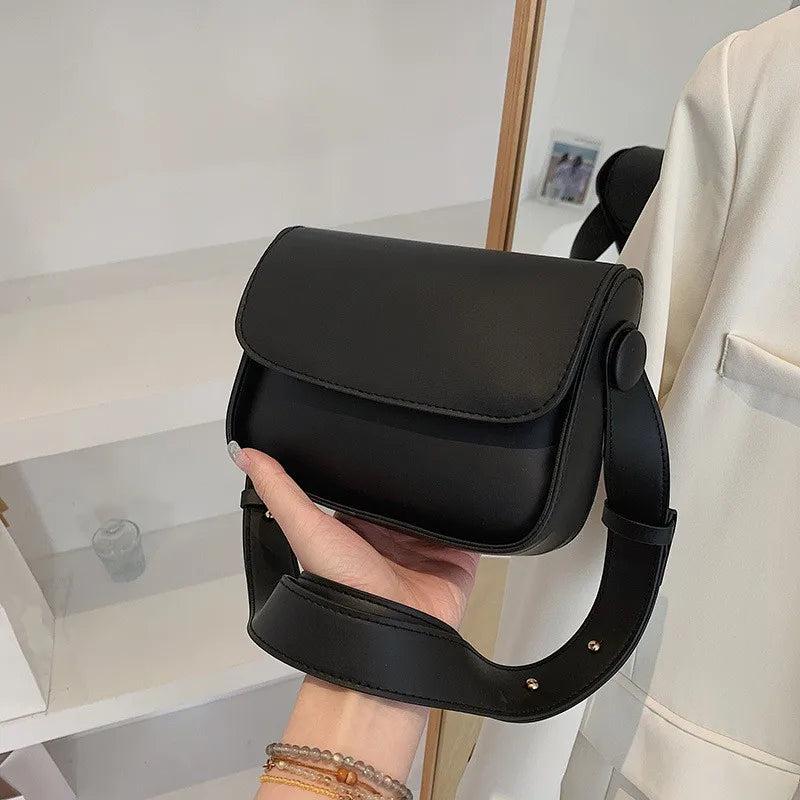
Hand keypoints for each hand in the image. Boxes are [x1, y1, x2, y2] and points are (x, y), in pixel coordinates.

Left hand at [230, 445, 478, 628]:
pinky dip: (475, 513)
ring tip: (458, 447)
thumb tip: (241, 450)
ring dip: (446, 489)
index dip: (371, 458)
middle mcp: (390, 534)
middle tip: (427, 428)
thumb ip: (279, 490)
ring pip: (439, 507)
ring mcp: (425, 547)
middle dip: (415, 470)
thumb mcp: (307, 529)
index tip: (379, 419)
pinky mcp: (457, 559)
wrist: (387, 636)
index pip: (365, 483)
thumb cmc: (342, 585)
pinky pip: (471, 529)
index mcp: (356, 526)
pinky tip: (481, 485)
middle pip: (405, 493)